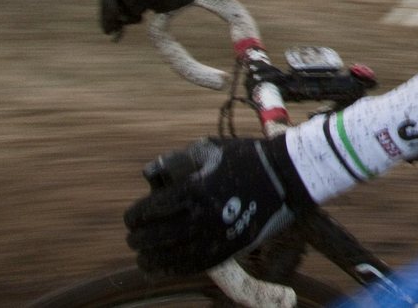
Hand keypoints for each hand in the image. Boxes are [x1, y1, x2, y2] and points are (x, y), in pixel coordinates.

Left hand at [123, 135, 313, 274]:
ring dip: (151, 258)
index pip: (150, 210)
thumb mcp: (209, 149)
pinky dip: (173, 269)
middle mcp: (201, 216)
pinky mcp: (229, 248)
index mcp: (193, 189)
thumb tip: (150, 175)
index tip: (131, 218)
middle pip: (155, 237)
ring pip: (170, 256)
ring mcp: (215, 235)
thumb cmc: (246, 158)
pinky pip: (194, 266)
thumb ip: (176, 160)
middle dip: (138, 239)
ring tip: (143, 257)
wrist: (286, 176)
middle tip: (134, 238)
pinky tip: (163, 267)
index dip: (135, 216)